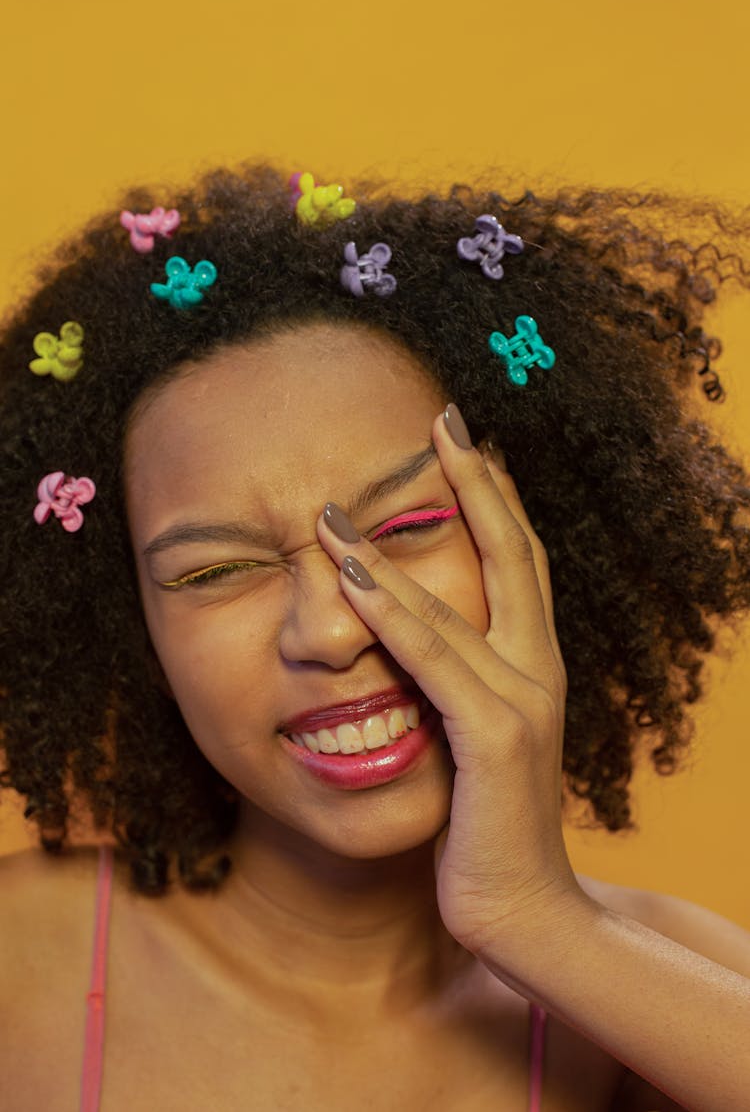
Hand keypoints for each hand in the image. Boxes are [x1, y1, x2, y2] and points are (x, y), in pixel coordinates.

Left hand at [316, 404, 579, 956]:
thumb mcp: (471, 740)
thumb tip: (408, 644)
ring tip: (342, 504)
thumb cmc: (487, 824)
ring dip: (397, 546)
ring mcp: (523, 702)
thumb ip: (452, 687)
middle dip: (477, 482)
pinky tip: (354, 578)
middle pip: (513, 553)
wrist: (524, 910)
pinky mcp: (496, 740)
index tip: (462, 443)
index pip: (519, 561)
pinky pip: (438, 664)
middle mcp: (539, 669)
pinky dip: (395, 616)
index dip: (495, 498)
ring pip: (462, 600)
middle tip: (445, 418)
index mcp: (534, 663)